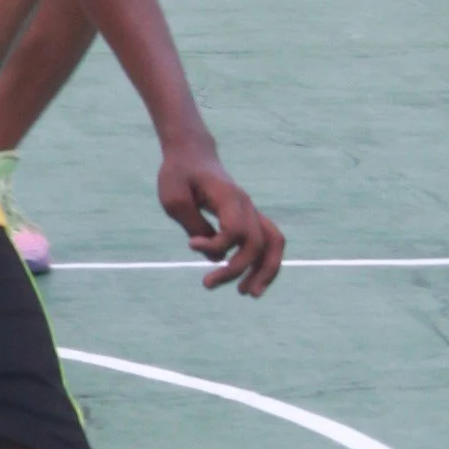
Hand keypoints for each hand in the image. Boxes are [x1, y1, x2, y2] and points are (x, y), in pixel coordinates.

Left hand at [157, 141, 284, 294]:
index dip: (215, 245)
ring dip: (265, 271)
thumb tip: (214, 257)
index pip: (236, 231)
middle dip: (237, 269)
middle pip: (258, 243)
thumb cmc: (179, 175)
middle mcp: (247, 205)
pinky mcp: (247, 218)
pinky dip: (263, 263)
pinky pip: (267, 243)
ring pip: (273, 244)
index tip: (189, 244)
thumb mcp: (175, 199)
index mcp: (229, 197)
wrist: (192, 154)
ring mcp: (251, 211)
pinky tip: (249, 281)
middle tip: (207, 284)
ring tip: (248, 294)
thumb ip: (195, 226)